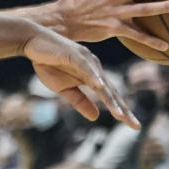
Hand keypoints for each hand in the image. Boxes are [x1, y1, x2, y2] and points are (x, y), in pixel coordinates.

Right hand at [24, 28, 139, 128]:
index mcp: (93, 75)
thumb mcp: (63, 88)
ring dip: (110, 98)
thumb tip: (96, 117)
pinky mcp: (74, 54)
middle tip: (135, 125)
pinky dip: (93, 76)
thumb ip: (80, 101)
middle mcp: (94, 67)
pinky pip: (85, 67)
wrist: (32, 41)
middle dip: (123, 109)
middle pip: (111, 91)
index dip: (122, 110)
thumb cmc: (48, 63)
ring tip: (119, 114)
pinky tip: (100, 86)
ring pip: (101, 81)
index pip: (110, 96)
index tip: (134, 126)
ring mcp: (85, 59)